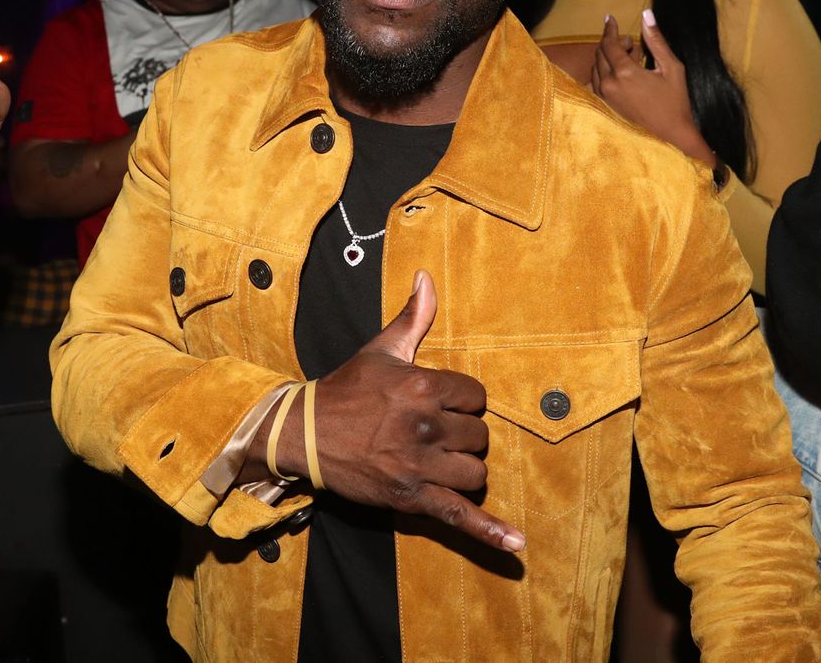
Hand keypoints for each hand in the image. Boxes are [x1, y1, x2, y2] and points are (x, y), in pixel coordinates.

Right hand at [286, 271, 524, 552]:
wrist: (303, 434)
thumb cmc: (345, 390)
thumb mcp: (380, 350)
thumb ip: (413, 318)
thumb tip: (426, 276)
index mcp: (423, 385)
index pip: (476, 396)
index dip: (463, 401)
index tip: (441, 404)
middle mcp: (424, 425)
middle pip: (479, 435)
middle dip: (462, 435)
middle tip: (433, 433)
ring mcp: (418, 465)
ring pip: (475, 471)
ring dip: (464, 468)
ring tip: (439, 460)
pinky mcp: (410, 498)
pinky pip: (458, 516)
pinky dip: (489, 532)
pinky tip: (517, 544)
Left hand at [590, 10, 717, 167]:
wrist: (671, 136)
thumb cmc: (675, 102)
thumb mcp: (672, 68)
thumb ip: (657, 41)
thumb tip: (646, 14)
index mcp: (625, 73)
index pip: (609, 43)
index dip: (610, 29)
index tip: (611, 18)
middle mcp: (609, 84)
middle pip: (600, 53)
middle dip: (613, 43)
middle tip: (633, 45)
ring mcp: (604, 97)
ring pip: (596, 68)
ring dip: (608, 58)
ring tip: (631, 59)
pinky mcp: (604, 107)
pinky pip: (595, 82)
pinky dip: (604, 72)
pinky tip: (620, 74)